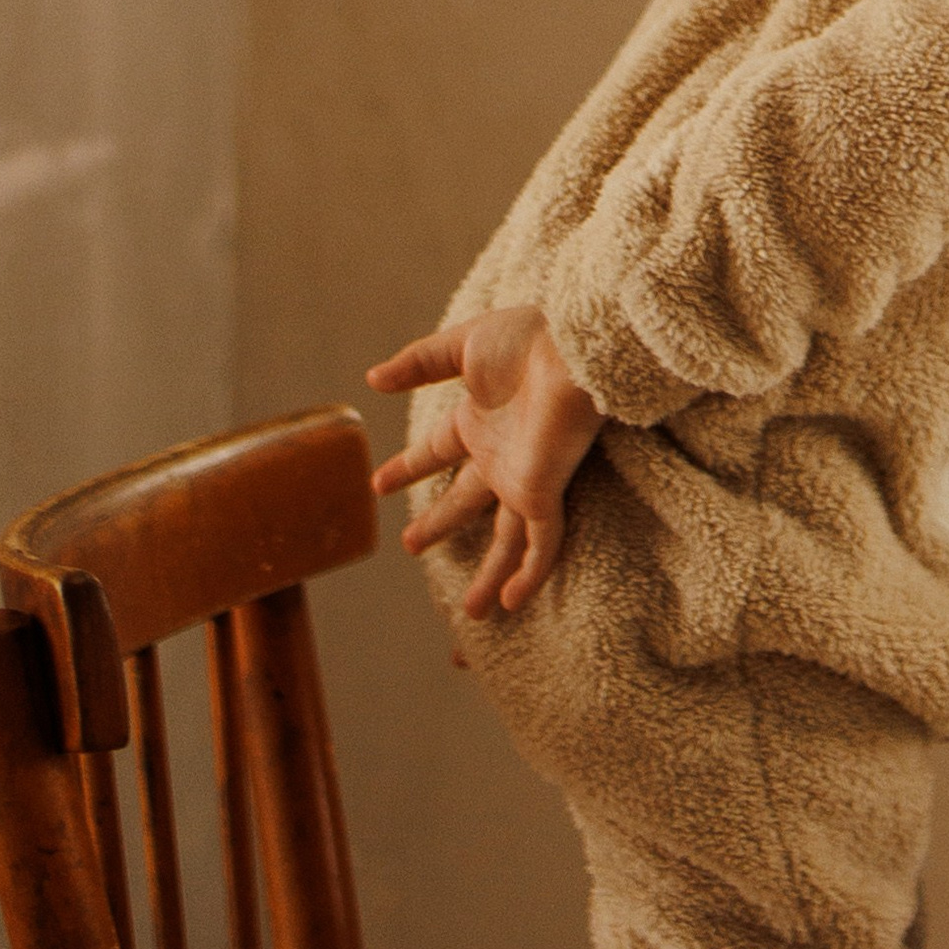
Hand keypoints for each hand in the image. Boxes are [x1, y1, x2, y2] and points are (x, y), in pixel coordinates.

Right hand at [367, 304, 602, 618]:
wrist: (575, 346)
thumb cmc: (530, 338)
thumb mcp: (463, 345)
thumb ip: (418, 363)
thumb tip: (372, 379)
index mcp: (481, 419)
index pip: (438, 450)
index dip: (409, 467)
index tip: (379, 485)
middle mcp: (502, 455)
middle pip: (466, 500)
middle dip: (439, 522)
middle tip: (410, 545)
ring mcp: (525, 479)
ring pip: (507, 539)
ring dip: (488, 574)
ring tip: (470, 611)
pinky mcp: (546, 493)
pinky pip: (540, 545)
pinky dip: (526, 575)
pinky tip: (510, 604)